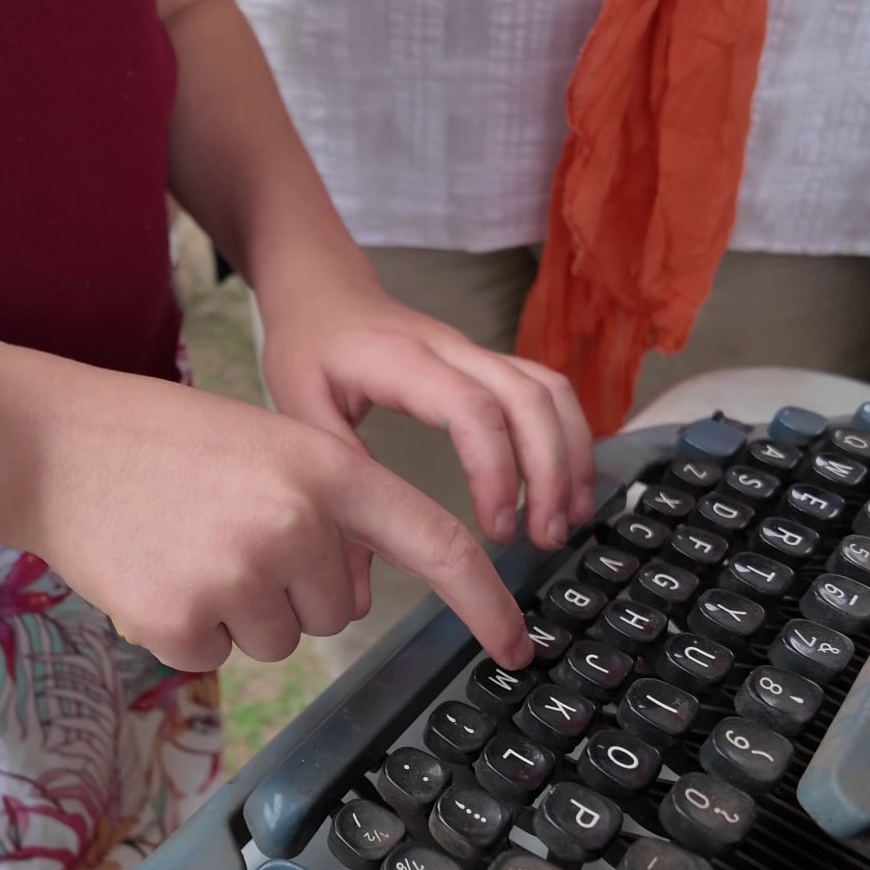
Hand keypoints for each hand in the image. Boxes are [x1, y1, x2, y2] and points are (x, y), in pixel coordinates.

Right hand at [0, 344, 534, 671]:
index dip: (484, 600)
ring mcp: (238, 576)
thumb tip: (357, 584)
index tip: (517, 646)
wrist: (53, 445)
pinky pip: (217, 655)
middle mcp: (293, 523)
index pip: (434, 541)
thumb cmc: (163, 442)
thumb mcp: (269, 443)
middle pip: (336, 610)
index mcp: (325, 467)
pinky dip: (188, 627)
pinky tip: (154, 571)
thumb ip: (328, 504)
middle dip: (294, 588)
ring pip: (278, 639)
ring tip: (186, 546)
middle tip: (228, 532)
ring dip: (240, 610)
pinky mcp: (182, 624)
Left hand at [256, 280, 596, 550]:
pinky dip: (567, 435)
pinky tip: (566, 485)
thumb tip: (355, 580)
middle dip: (550, 470)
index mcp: (401, 360)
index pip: (471, 408)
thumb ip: (333, 483)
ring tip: (568, 518)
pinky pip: (545, 389)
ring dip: (571, 454)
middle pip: (528, 396)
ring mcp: (475, 350)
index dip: (495, 470)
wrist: (322, 289)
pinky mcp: (488, 361)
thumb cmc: (309, 346)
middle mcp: (451, 347)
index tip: (497, 530)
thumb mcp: (299, 411)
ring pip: (549, 389)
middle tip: (545, 537)